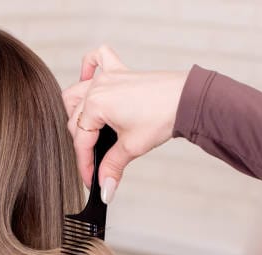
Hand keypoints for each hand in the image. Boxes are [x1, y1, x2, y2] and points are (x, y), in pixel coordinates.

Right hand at [62, 45, 187, 203]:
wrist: (187, 100)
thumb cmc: (162, 116)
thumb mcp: (132, 147)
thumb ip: (112, 168)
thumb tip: (104, 188)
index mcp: (95, 105)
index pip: (81, 141)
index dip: (85, 164)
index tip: (90, 180)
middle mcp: (96, 88)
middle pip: (74, 120)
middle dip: (82, 144)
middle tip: (94, 163)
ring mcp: (107, 77)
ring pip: (76, 91)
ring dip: (76, 110)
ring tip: (87, 131)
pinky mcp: (120, 71)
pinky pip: (97, 58)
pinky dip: (89, 66)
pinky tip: (88, 77)